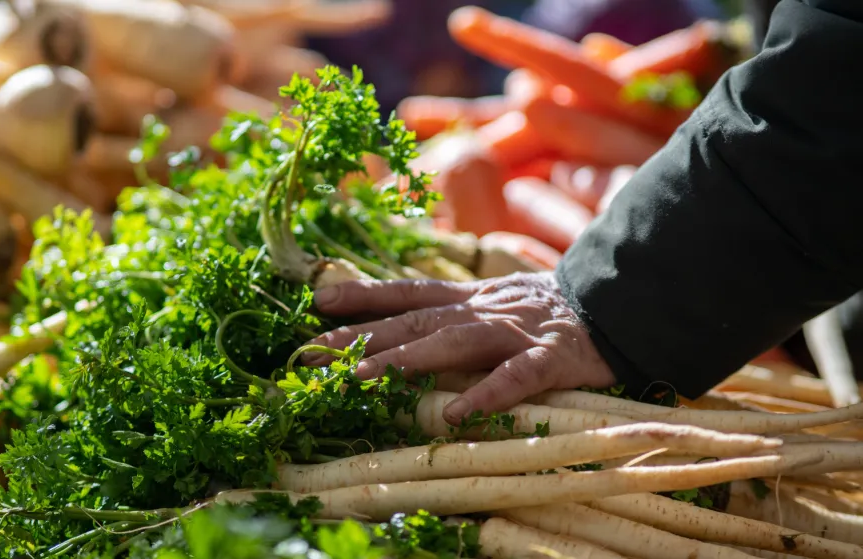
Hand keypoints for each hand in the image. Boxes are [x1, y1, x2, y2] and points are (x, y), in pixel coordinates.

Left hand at [305, 272, 616, 424]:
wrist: (620, 303)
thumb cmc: (549, 313)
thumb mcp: (495, 303)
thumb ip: (454, 312)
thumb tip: (405, 325)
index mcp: (470, 299)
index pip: (408, 292)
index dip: (363, 297)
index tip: (317, 303)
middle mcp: (484, 310)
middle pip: (415, 319)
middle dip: (361, 335)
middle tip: (312, 352)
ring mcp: (516, 332)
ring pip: (453, 342)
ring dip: (406, 359)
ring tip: (361, 378)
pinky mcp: (551, 358)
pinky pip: (516, 379)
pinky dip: (486, 396)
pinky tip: (455, 417)